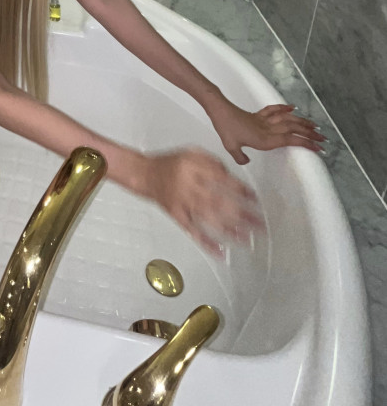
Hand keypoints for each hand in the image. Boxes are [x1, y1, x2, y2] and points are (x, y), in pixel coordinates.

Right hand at [145, 148, 262, 255]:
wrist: (144, 174)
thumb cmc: (171, 163)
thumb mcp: (192, 152)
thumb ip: (213, 163)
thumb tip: (233, 178)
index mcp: (194, 168)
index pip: (223, 181)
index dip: (241, 190)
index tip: (256, 200)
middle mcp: (188, 186)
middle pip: (219, 202)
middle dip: (242, 214)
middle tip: (260, 225)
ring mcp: (182, 203)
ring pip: (208, 219)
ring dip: (229, 231)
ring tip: (247, 240)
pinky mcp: (176, 217)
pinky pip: (192, 231)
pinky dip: (206, 243)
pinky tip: (220, 253)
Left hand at [209, 98, 324, 164]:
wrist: (219, 110)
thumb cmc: (225, 128)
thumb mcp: (231, 147)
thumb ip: (240, 157)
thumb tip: (246, 162)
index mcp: (265, 139)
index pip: (290, 140)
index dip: (306, 143)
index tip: (318, 147)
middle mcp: (268, 128)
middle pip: (294, 129)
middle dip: (310, 133)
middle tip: (324, 138)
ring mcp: (264, 120)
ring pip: (288, 119)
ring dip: (302, 121)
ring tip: (315, 125)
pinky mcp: (258, 114)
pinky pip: (274, 109)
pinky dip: (284, 108)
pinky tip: (293, 108)